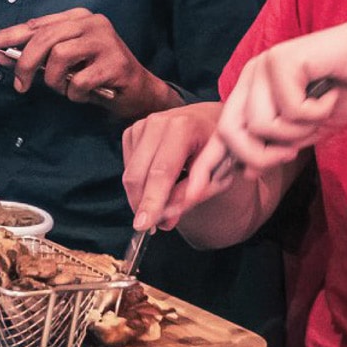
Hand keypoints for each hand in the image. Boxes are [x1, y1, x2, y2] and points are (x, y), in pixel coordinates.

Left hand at [0, 8, 172, 117]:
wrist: (138, 91)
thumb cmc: (97, 75)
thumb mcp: (62, 66)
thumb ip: (35, 58)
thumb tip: (0, 55)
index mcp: (76, 18)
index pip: (35, 24)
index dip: (8, 35)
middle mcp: (91, 22)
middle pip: (45, 38)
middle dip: (25, 64)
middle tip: (20, 86)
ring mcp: (106, 40)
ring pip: (60, 57)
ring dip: (55, 81)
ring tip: (65, 88)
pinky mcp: (117, 62)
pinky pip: (79, 81)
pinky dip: (75, 93)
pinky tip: (84, 94)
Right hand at [121, 101, 228, 230]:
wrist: (210, 120)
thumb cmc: (218, 147)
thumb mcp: (218, 172)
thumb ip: (194, 193)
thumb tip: (168, 217)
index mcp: (184, 127)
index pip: (162, 172)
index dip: (152, 201)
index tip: (143, 224)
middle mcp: (158, 122)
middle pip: (139, 174)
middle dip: (143, 204)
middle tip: (156, 226)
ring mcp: (142, 125)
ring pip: (130, 173)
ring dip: (141, 196)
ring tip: (164, 203)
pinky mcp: (132, 131)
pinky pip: (128, 167)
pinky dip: (140, 182)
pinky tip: (158, 182)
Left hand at [212, 14, 346, 172]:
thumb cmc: (346, 91)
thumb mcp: (307, 131)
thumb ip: (277, 148)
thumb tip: (245, 172)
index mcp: (250, 94)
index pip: (221, 135)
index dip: (206, 166)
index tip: (191, 198)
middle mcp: (250, 77)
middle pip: (230, 133)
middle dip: (260, 156)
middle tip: (293, 153)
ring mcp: (263, 66)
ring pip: (260, 126)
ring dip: (298, 132)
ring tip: (320, 113)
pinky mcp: (282, 60)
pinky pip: (289, 110)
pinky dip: (316, 113)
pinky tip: (330, 95)